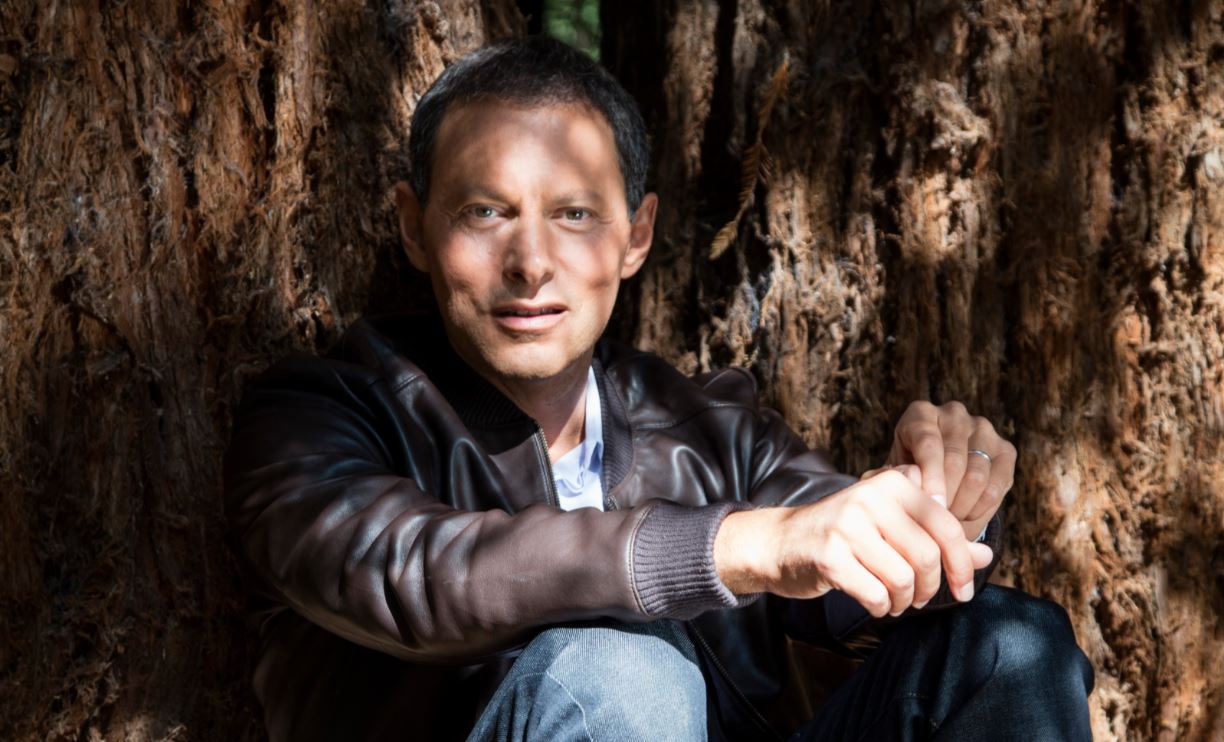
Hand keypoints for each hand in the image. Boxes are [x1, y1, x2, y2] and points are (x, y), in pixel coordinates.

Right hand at [714, 468, 994, 616]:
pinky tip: (874, 602)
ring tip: (893, 600)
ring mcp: (847, 526)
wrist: (779, 542)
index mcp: (892, 483)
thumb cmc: (842, 534)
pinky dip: (881, 607)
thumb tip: (985, 556)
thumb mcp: (892, 526)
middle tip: (918, 598)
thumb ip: (937, 537)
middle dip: (930, 588)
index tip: (964, 589)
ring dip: (904, 601)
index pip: (946, 526)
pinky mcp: (829, 556)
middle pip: (927, 557)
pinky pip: (875, 594)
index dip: (962, 564)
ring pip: (903, 579)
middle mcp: (870, 497)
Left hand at [870, 401, 1015, 539]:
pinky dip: (981, 508)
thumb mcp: (891, 475)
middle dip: (945, 499)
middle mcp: (953, 414)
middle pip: (955, 461)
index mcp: (921, 414)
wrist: (935, 481)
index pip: (928, 443)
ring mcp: (983, 429)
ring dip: (962, 507)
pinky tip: (966, 516)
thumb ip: (890, 478)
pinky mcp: (1005, 449)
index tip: (932, 506)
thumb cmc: (908, 477)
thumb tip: (909, 478)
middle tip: (935, 522)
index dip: (930, 479)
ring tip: (947, 521)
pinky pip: (997, 485)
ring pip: (977, 476)